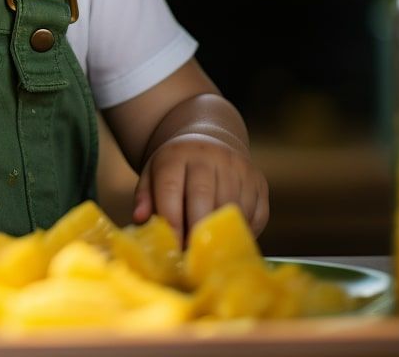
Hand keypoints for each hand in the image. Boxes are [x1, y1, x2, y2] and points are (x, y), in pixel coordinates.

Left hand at [131, 132, 268, 242]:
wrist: (209, 142)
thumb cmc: (176, 168)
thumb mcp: (153, 174)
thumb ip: (145, 197)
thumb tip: (140, 219)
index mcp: (176, 155)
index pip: (170, 188)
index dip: (171, 221)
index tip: (172, 248)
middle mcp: (209, 156)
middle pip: (203, 196)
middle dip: (196, 229)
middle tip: (191, 255)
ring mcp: (237, 167)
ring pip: (231, 206)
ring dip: (221, 233)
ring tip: (210, 252)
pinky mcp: (258, 181)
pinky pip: (256, 213)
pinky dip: (244, 231)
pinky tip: (231, 238)